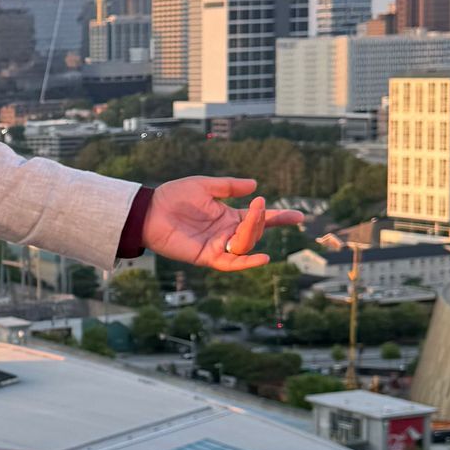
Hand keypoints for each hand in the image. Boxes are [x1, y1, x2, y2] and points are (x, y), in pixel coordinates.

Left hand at [141, 176, 301, 273]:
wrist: (150, 211)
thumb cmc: (173, 197)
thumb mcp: (205, 186)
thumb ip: (229, 187)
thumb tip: (255, 185)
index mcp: (228, 216)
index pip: (259, 219)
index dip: (279, 218)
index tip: (299, 217)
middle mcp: (226, 232)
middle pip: (255, 231)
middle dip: (262, 219)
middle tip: (259, 206)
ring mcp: (218, 246)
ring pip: (246, 245)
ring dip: (253, 232)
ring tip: (253, 216)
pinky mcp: (207, 256)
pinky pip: (232, 263)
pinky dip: (248, 261)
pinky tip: (263, 257)